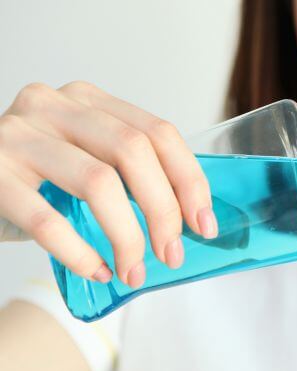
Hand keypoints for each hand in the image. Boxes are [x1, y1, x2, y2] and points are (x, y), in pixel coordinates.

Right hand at [0, 82, 216, 287]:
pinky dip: (80, 252)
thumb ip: (126, 168)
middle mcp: (54, 106)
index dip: (188, 181)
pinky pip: (47, 220)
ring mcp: (18, 135)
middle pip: (133, 152)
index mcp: (88, 100)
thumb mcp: (82, 155)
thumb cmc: (32, 175)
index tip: (203, 223)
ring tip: (134, 269)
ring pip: (98, 182)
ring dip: (127, 235)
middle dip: (164, 210)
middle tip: (172, 253)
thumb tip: (188, 216)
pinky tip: (97, 270)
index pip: (158, 132)